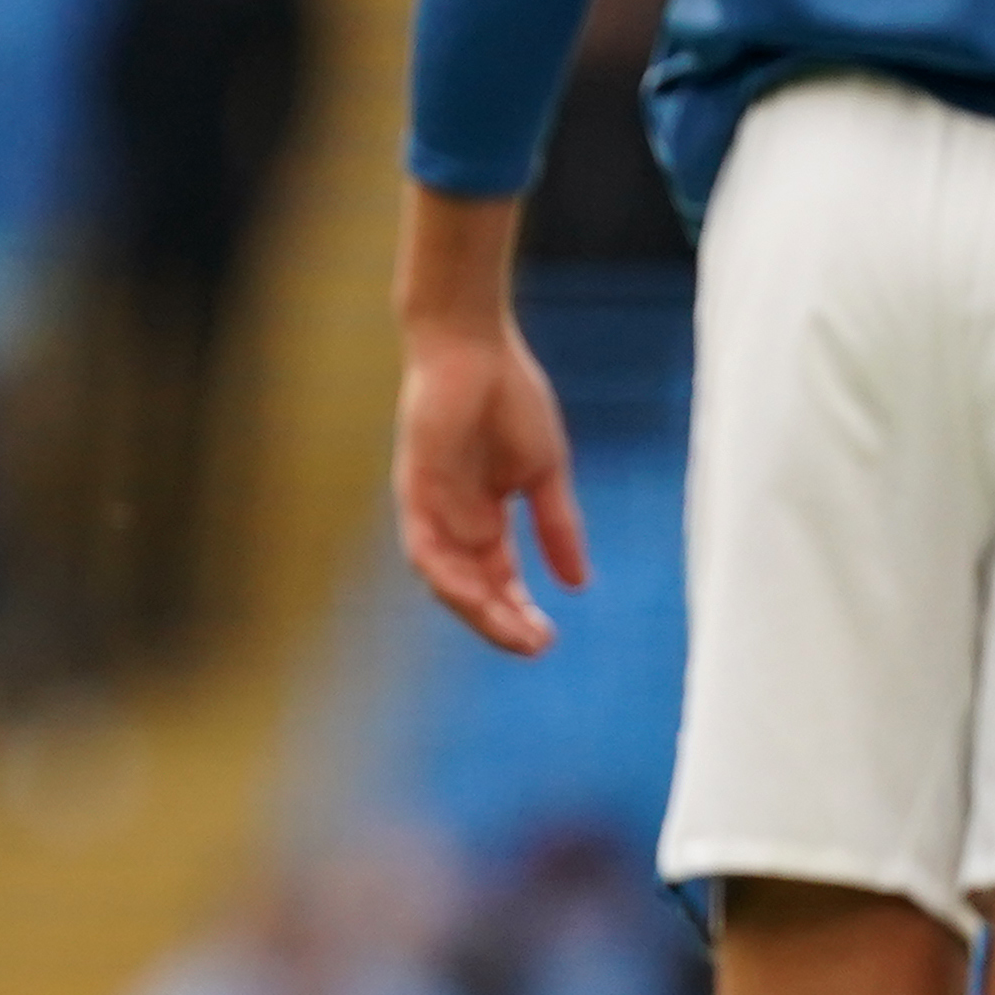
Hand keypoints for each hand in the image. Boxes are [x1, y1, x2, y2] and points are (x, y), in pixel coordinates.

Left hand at [394, 315, 587, 658]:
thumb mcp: (544, 473)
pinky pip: (425, 548)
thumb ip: (558, 527)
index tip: (547, 639)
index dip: (519, 612)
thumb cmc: (508, 398)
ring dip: (477, 610)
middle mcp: (454, 522)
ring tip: (513, 633)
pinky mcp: (415, 492)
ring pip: (445, 580)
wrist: (474, 348)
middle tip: (534, 647)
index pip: (498, 581)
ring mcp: (432, 509)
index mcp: (485, 518)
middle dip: (501, 622)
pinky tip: (475, 597)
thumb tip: (578, 584)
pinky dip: (447, 576)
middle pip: (472, 590)